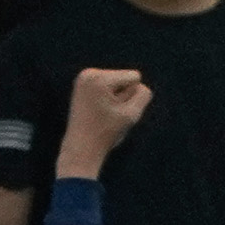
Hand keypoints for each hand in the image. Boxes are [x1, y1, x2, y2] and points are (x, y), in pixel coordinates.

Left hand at [55, 66, 153, 184]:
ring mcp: (83, 78)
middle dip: (122, 97)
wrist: (80, 150)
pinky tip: (96, 112)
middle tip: (106, 116)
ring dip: (115, 99)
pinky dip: (107, 99)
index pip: (135, 77)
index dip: (131, 97)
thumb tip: (138, 84)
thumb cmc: (106, 135)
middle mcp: (88, 73)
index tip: (113, 112)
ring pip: (118, 83)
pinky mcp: (82, 85)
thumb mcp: (132, 114)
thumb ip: (143, 94)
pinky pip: (108, 87)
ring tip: (100, 115)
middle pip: (125, 78)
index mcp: (99, 78)